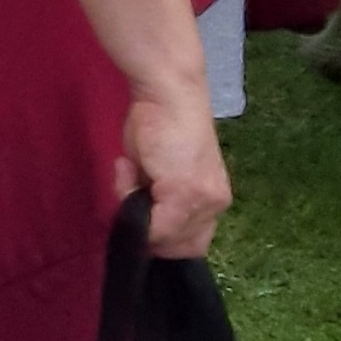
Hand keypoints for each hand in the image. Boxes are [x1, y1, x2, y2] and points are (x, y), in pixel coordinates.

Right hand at [121, 77, 229, 259]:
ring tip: (130, 171)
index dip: (162, 239)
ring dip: (133, 205)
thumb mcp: (161, 173)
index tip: (140, 211)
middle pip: (176, 246)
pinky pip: (147, 219)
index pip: (190, 244)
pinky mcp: (185, 194)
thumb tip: (143, 226)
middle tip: (134, 187)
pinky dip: (126, 193)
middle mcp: (214, 205)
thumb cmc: (161, 125)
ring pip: (159, 235)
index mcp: (212, 200)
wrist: (169, 94)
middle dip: (147, 227)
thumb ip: (159, 202)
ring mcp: (202, 201)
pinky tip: (129, 166)